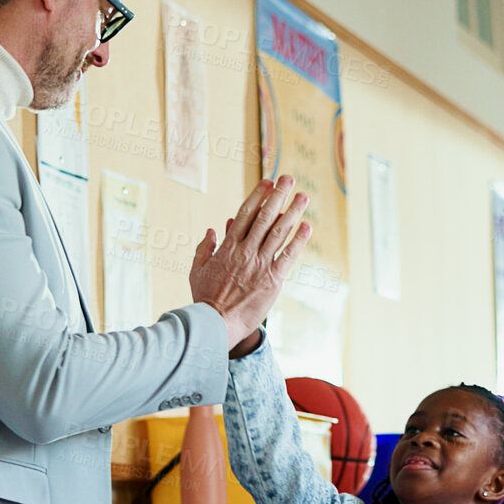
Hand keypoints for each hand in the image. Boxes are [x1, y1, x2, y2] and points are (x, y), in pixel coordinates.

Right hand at [188, 175, 312, 350]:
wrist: (215, 324)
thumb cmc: (204, 300)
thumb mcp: (197, 270)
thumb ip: (204, 248)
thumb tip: (213, 229)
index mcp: (227, 247)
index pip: (245, 215)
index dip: (258, 196)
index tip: (268, 182)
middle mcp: (245, 251)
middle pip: (264, 217)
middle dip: (278, 196)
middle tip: (289, 179)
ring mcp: (259, 265)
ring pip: (278, 233)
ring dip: (292, 212)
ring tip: (303, 196)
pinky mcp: (272, 280)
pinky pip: (288, 256)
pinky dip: (298, 240)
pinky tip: (307, 226)